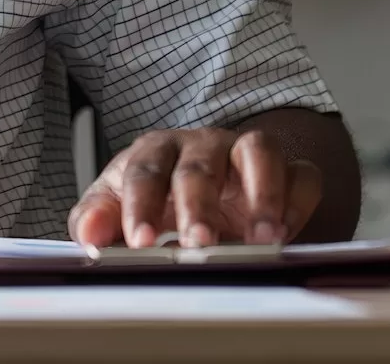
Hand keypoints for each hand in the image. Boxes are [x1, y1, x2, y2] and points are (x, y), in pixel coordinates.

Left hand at [69, 126, 322, 248]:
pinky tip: (286, 231)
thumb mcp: (120, 206)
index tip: (139, 241)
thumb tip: (88, 235)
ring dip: (260, 195)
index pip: (143, 172)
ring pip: (257, 154)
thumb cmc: (159, 197)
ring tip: (260, 240)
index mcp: (155, 151)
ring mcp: (246, 153)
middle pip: (198, 166)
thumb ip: (97, 219)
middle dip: (197, 205)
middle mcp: (201, 146)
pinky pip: (301, 175)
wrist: (210, 188)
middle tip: (197, 243)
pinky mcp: (288, 170)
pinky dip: (297, 200)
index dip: (141, 205)